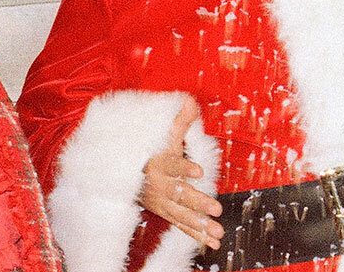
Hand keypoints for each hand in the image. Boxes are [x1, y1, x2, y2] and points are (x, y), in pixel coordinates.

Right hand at [137, 96, 221, 249]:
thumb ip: (179, 122)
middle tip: (216, 208)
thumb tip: (190, 101)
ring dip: (200, 224)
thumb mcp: (162, 136)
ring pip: (181, 215)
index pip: (171, 165)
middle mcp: (158, 186)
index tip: (198, 170)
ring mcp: (161, 203)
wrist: (125, 175)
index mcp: (158, 164)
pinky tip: (214, 243)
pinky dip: (197, 236)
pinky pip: (182, 227)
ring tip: (218, 230)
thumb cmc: (150, 152)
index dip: (184, 167)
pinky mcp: (165, 214)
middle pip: (178, 194)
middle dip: (197, 202)